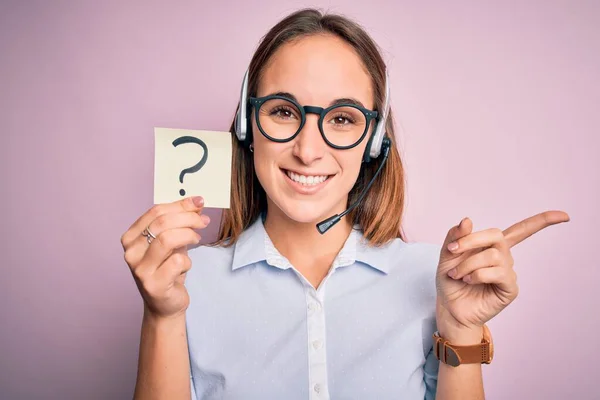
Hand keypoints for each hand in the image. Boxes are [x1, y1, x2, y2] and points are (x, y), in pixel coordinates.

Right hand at [120, 196, 209, 318]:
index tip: (199, 202)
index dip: (180, 204)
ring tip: (197, 238)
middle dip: (188, 218)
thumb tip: (197, 203)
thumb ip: (179, 223)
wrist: (165, 305)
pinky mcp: (153, 284)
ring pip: (167, 239)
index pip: (155, 212)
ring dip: (188, 235)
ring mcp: (140, 269)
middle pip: (162, 223)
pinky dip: (188, 261)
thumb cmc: (168, 269)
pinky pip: (177, 262)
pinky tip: (186, 265)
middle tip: (204, 220)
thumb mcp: (171, 242)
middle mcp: (131, 252)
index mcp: (131, 237)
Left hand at [435, 211, 569, 333]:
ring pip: (493, 255)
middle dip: (472, 240)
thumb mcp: (448, 255)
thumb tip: (467, 220)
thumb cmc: (451, 281)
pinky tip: (469, 280)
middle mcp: (504, 257)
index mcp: (492, 246)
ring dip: (469, 263)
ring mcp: (508, 273)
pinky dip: (478, 274)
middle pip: (497, 236)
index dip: (542, 221)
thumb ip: (456, 236)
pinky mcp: (509, 288)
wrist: (449, 307)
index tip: (564, 216)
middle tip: (452, 250)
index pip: (521, 230)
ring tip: (457, 274)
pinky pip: (498, 273)